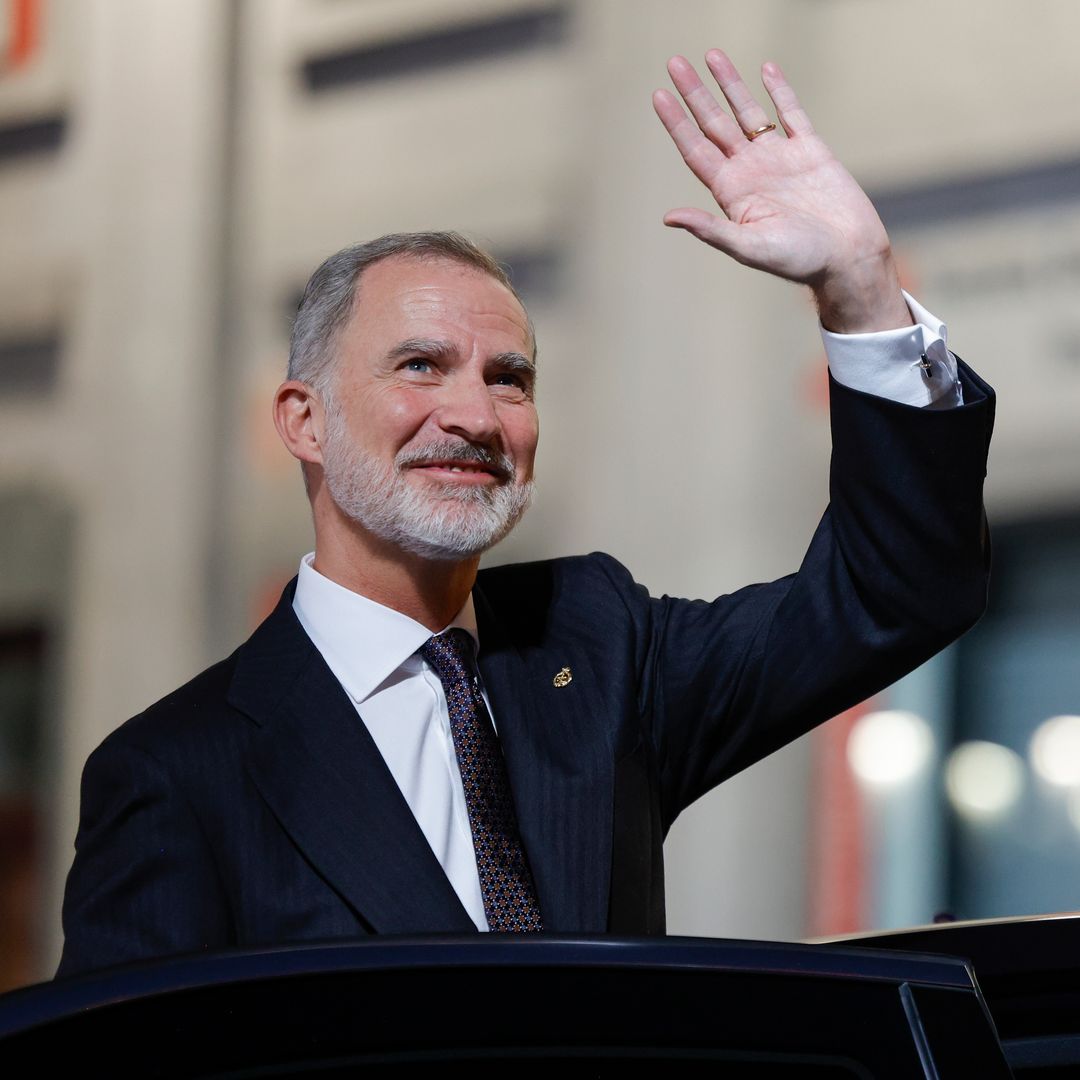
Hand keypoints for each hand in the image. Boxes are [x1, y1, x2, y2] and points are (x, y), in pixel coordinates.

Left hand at [653, 50, 910, 333]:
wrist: (848, 256)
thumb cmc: (798, 260)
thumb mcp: (748, 246)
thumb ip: (710, 229)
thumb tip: (669, 217)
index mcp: (731, 192)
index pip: (696, 150)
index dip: (677, 123)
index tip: (658, 96)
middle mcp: (750, 171)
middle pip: (715, 124)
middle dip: (695, 94)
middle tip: (674, 63)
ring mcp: (779, 158)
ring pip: (748, 112)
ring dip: (730, 84)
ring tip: (711, 54)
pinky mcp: (810, 150)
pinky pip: (791, 113)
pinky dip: (779, 90)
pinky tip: (766, 69)